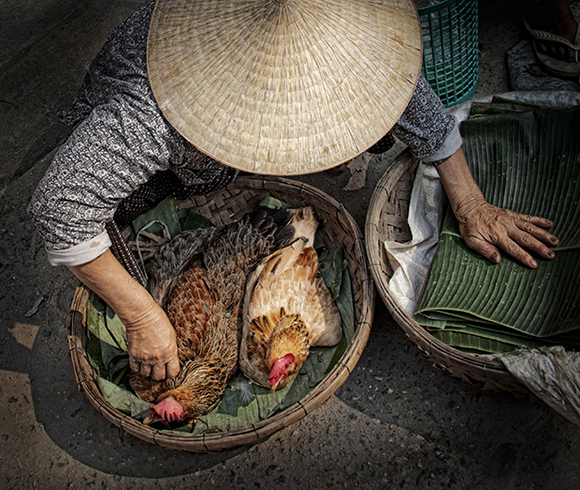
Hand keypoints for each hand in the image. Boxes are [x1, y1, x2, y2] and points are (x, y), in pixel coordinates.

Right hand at [68, 250, 180, 379]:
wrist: (142, 315)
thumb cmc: (159, 321)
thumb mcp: (171, 335)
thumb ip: (171, 349)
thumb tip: (170, 358)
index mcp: (170, 352)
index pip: (173, 373)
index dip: (172, 373)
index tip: (171, 371)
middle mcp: (157, 358)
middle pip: (159, 377)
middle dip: (160, 375)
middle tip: (159, 370)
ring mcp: (144, 358)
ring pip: (146, 375)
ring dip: (148, 372)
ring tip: (149, 366)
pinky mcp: (133, 355)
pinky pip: (135, 368)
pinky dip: (138, 367)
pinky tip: (140, 362)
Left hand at [435, 148, 558, 267]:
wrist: (470, 207)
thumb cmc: (470, 226)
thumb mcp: (472, 241)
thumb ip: (485, 250)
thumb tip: (497, 260)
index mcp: (497, 236)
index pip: (513, 249)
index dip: (524, 257)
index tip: (535, 264)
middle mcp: (506, 227)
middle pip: (526, 239)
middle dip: (539, 247)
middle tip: (551, 255)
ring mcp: (511, 220)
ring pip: (531, 228)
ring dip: (544, 235)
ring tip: (556, 242)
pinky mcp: (513, 214)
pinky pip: (528, 217)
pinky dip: (539, 220)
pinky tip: (550, 224)